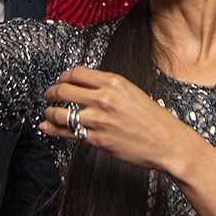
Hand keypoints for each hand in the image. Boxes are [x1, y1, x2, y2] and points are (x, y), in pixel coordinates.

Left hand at [39, 66, 191, 172]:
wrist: (168, 143)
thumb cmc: (154, 120)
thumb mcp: (132, 93)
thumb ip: (109, 88)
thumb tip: (86, 87)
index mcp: (114, 82)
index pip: (77, 73)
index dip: (63, 76)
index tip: (59, 80)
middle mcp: (104, 98)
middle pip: (64, 89)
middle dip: (51, 92)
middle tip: (48, 95)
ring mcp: (99, 119)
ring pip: (60, 112)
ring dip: (49, 111)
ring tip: (48, 112)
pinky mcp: (98, 139)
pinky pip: (67, 132)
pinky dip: (53, 129)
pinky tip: (47, 127)